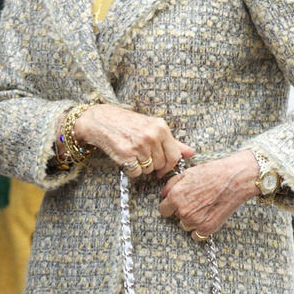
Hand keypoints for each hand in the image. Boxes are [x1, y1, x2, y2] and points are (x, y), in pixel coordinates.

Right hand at [72, 105, 193, 177]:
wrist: (101, 121)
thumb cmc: (128, 124)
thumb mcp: (152, 127)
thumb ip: (172, 142)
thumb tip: (191, 153)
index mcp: (160, 127)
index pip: (174, 156)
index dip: (169, 166)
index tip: (162, 169)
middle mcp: (151, 136)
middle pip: (161, 164)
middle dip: (153, 165)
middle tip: (142, 156)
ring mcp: (139, 146)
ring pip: (148, 170)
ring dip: (141, 167)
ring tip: (133, 154)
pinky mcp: (126, 155)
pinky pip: (135, 173)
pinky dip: (130, 170)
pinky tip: (125, 158)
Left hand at [157, 151, 258, 237]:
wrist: (235, 179)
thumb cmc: (213, 173)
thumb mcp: (188, 173)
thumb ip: (171, 184)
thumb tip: (163, 194)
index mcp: (176, 196)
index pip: (163, 210)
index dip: (171, 206)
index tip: (178, 204)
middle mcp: (183, 211)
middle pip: (176, 218)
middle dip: (183, 211)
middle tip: (197, 202)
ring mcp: (195, 222)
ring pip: (186, 226)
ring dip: (192, 220)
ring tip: (204, 208)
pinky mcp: (207, 229)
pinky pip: (196, 236)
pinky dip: (200, 230)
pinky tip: (208, 218)